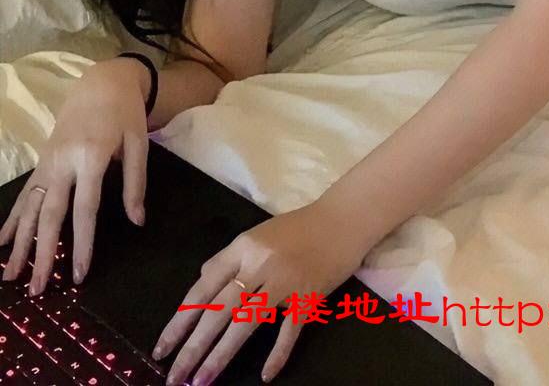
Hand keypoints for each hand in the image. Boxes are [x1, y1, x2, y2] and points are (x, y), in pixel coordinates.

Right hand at [0, 58, 149, 293]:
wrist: (100, 83)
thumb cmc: (124, 114)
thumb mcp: (138, 143)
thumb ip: (136, 183)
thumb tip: (137, 221)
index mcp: (91, 156)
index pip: (85, 209)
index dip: (81, 243)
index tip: (78, 274)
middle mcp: (63, 162)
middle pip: (50, 214)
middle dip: (42, 253)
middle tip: (37, 289)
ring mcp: (48, 162)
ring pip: (30, 208)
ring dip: (19, 243)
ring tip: (10, 276)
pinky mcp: (41, 162)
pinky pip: (24, 194)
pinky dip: (11, 220)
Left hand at [152, 202, 369, 384]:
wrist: (343, 220)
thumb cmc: (299, 227)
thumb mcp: (258, 234)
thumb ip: (229, 258)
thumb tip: (202, 280)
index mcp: (243, 246)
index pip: (203, 288)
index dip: (181, 320)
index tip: (162, 348)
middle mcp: (259, 263)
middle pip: (219, 310)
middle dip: (193, 347)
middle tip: (174, 377)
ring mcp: (284, 281)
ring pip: (245, 323)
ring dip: (221, 355)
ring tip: (202, 381)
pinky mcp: (308, 295)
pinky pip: (289, 329)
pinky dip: (277, 354)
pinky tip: (265, 375)